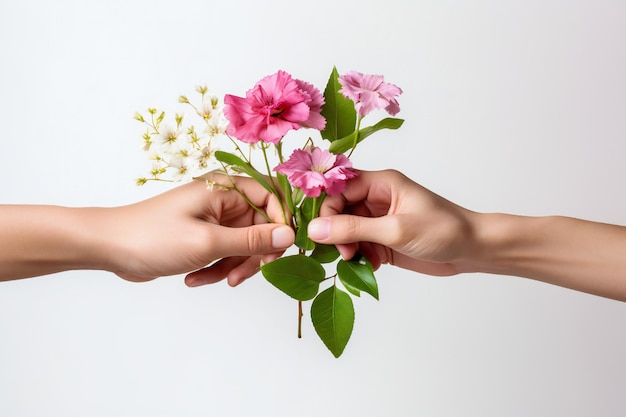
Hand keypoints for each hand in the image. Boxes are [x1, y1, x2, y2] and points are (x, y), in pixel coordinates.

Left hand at [98, 174, 293, 285]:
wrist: (109, 248)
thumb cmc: (153, 237)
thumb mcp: (207, 242)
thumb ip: (252, 241)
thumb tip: (290, 235)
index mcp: (225, 188)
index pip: (272, 197)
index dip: (281, 223)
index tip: (279, 250)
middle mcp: (224, 200)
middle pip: (261, 226)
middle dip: (254, 254)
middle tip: (240, 274)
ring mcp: (214, 220)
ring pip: (245, 245)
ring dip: (233, 266)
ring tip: (213, 279)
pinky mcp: (205, 237)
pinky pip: (226, 254)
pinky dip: (216, 269)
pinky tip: (195, 279)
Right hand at [307, 170, 475, 275]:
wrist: (472, 250)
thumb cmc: (443, 230)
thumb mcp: (396, 230)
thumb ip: (354, 229)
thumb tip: (315, 230)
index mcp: (381, 183)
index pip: (339, 188)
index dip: (327, 209)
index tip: (322, 232)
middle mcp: (376, 199)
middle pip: (339, 210)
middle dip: (336, 231)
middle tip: (345, 251)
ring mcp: (379, 220)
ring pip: (346, 230)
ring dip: (346, 247)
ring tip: (357, 260)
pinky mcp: (383, 240)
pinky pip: (358, 246)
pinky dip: (358, 257)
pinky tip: (371, 265)